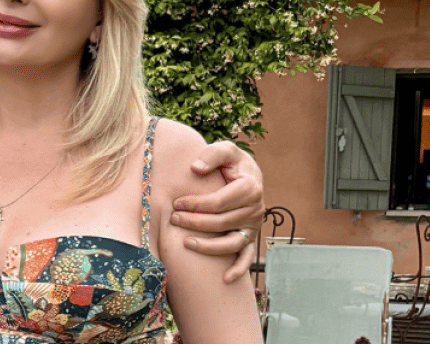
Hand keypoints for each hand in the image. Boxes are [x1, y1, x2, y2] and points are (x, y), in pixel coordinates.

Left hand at [171, 140, 264, 282]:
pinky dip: (239, 269)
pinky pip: (247, 257)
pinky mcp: (251, 237)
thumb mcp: (225, 149)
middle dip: (194, 222)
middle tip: (173, 219)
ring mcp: (254, 226)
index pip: (219, 202)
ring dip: (209, 247)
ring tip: (186, 243)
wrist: (246, 173)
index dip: (196, 204)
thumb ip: (211, 155)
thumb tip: (195, 168)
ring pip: (232, 243)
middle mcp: (256, 209)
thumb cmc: (231, 162)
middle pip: (222, 223)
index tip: (176, 203)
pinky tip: (225, 279)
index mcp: (250, 187)